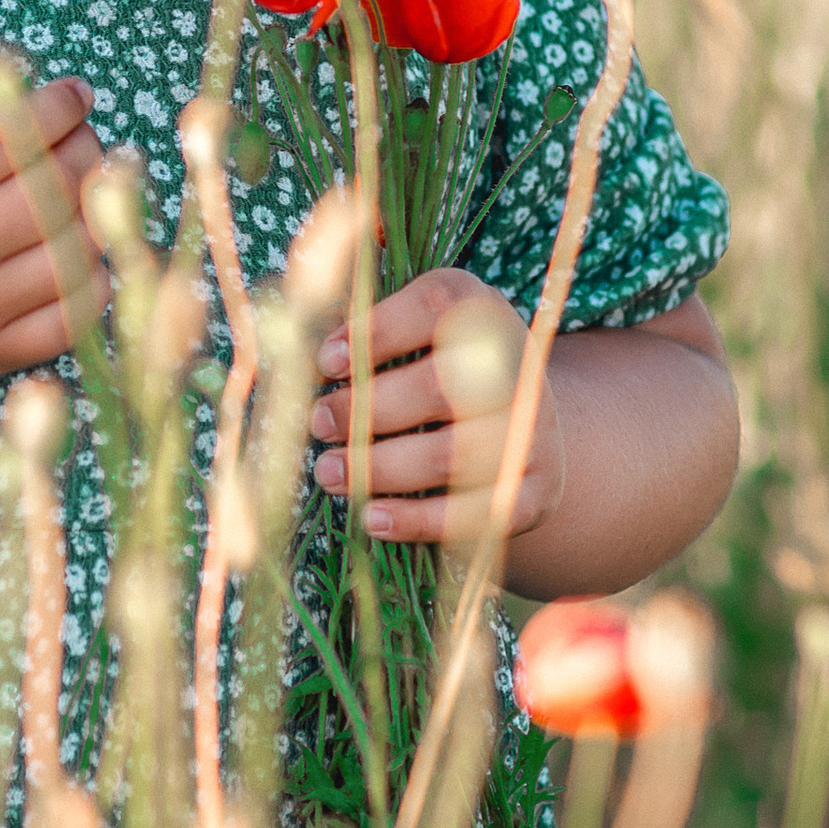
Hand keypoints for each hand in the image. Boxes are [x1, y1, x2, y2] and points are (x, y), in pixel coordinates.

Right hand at [0, 78, 108, 388]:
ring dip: (96, 211)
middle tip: (82, 137)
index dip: (58, 107)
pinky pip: (69, 320)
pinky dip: (91, 282)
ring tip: (85, 190)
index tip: (74, 95)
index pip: (13, 135)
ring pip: (74, 252)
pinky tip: (81, 255)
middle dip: (85, 148)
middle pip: (55, 187)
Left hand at [309, 266, 562, 548]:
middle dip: (366, 410)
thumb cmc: (437, 370)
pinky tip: (372, 516)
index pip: (435, 306)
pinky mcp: (535, 489)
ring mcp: (531, 430)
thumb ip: (361, 332)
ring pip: (449, 456)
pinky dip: (418, 520)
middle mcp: (515, 365)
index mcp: (478, 310)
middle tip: (318, 423)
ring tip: (327, 472)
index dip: (376, 332)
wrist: (520, 424)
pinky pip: (475, 513)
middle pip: (439, 387)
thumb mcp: (411, 334)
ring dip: (378, 469)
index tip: (325, 362)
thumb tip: (293, 346)